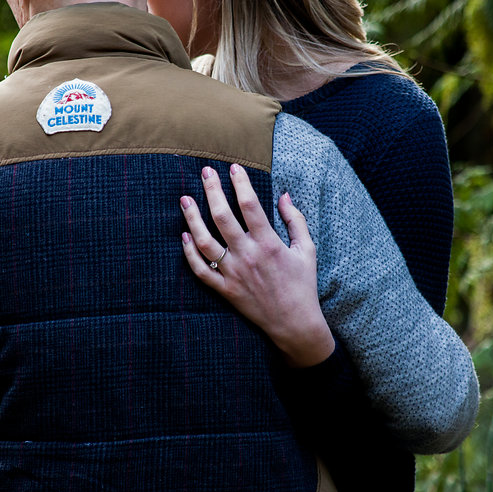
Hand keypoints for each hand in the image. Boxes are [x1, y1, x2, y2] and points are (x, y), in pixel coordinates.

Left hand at [180, 164, 334, 366]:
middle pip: (222, 216)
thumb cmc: (303, 284)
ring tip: (184, 199)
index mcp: (269, 243)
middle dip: (212, 190)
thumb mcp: (307, 249)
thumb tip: (284, 195)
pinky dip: (189, 253)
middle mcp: (248, 256)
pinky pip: (201, 270)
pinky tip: (184, 235)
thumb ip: (296, 220)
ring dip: (192, 218)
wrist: (295, 323)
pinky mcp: (225, 290)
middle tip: (205, 172)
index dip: (240, 183)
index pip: (250, 205)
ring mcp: (233, 273)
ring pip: (205, 241)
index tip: (233, 167)